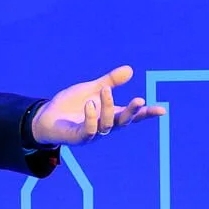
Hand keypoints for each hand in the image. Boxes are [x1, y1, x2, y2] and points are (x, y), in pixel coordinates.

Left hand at [30, 65, 165, 146]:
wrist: (46, 116)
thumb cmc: (71, 105)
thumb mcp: (92, 88)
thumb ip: (110, 81)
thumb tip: (130, 69)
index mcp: (110, 115)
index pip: (132, 116)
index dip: (146, 114)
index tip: (162, 110)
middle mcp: (104, 126)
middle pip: (123, 122)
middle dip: (132, 111)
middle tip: (139, 99)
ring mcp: (92, 134)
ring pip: (107, 125)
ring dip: (108, 107)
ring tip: (103, 91)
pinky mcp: (78, 138)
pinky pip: (89, 131)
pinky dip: (91, 117)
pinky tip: (89, 104)